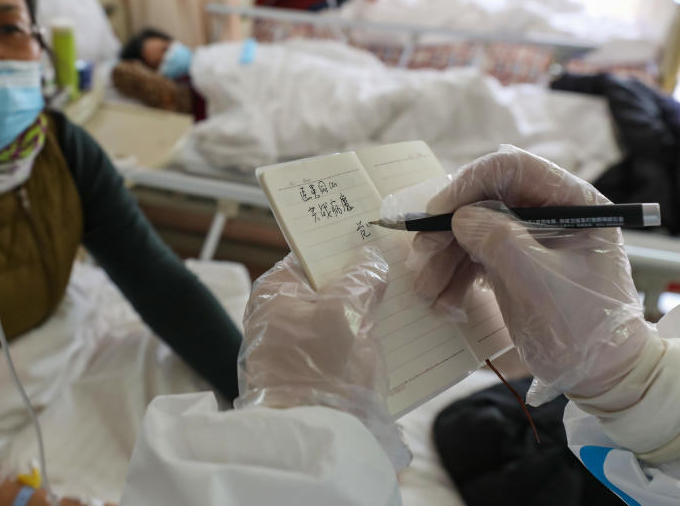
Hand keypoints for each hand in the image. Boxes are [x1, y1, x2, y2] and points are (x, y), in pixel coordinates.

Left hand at [237, 247, 410, 469]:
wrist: (316, 438)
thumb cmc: (323, 366)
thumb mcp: (348, 310)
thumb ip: (362, 277)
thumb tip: (370, 258)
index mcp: (273, 292)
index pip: (309, 255)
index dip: (342, 246)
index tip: (375, 240)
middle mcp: (275, 317)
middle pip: (325, 287)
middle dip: (360, 281)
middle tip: (399, 271)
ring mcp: (289, 350)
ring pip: (336, 319)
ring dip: (367, 313)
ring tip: (406, 303)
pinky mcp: (308, 377)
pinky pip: (339, 349)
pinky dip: (362, 343)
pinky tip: (395, 338)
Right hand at [406, 145, 657, 404]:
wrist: (602, 378)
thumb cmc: (586, 327)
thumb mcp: (539, 281)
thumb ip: (498, 240)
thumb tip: (460, 217)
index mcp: (573, 202)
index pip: (514, 169)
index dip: (470, 182)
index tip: (437, 211)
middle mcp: (549, 212)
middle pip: (483, 200)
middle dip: (448, 229)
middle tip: (422, 257)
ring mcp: (528, 239)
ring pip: (471, 230)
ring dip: (442, 258)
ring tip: (426, 291)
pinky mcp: (513, 264)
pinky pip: (472, 257)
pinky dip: (452, 277)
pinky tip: (443, 302)